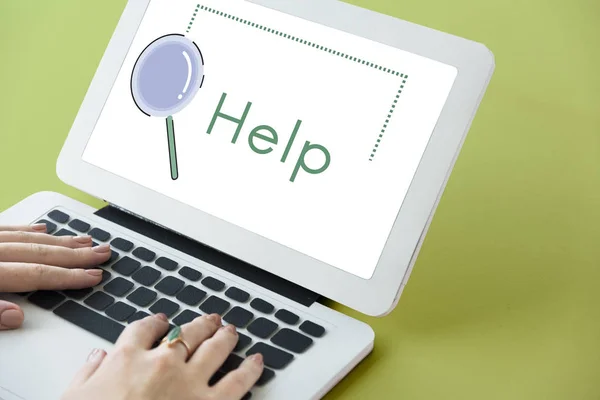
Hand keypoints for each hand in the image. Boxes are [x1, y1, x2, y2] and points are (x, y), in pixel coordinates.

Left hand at [0, 224, 111, 329]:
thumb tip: (16, 316)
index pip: (37, 275)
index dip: (68, 276)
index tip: (93, 276)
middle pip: (40, 253)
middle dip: (76, 254)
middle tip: (101, 253)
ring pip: (28, 239)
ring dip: (59, 241)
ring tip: (84, 241)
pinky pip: (7, 229)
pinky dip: (27, 230)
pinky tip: (43, 229)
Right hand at [62, 313, 263, 399]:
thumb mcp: (74, 398)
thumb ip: (87, 374)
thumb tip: (97, 357)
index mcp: (127, 358)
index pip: (145, 329)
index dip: (156, 322)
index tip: (162, 321)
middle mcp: (162, 363)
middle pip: (187, 332)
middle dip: (201, 324)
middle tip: (210, 320)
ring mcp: (189, 382)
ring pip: (215, 347)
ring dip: (225, 336)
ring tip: (231, 330)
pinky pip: (237, 382)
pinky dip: (250, 369)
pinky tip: (257, 361)